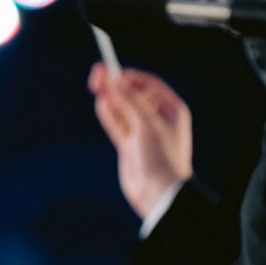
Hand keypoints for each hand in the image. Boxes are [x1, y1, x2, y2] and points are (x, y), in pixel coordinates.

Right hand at [88, 64, 192, 218]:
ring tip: (95, 85)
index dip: (128, 76)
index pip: (147, 84)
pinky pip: (117, 124)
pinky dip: (109, 114)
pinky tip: (101, 103)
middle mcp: (157, 119)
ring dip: (110, 98)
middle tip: (96, 74)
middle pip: (132, 95)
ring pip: (122, 109)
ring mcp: (142, 132)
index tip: (111, 70)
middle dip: (115, 85)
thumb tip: (113, 79)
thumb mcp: (147, 124)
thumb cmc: (162, 158)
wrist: (159, 194)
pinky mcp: (129, 146)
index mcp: (170, 109)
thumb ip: (128, 100)